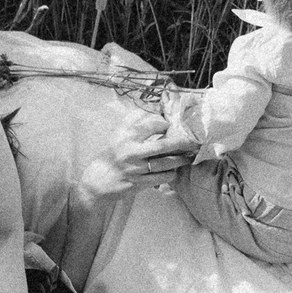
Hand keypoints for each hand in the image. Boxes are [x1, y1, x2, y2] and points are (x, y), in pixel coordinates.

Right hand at [79, 110, 195, 197]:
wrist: (98, 181)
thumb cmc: (111, 155)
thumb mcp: (118, 135)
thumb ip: (134, 121)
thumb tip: (155, 109)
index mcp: (125, 136)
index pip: (152, 125)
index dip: (165, 124)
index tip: (170, 126)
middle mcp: (131, 152)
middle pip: (163, 145)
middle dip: (181, 143)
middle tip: (193, 142)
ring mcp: (136, 169)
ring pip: (166, 164)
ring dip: (180, 160)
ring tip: (188, 157)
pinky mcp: (139, 183)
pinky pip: (162, 178)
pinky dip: (171, 174)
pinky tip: (173, 170)